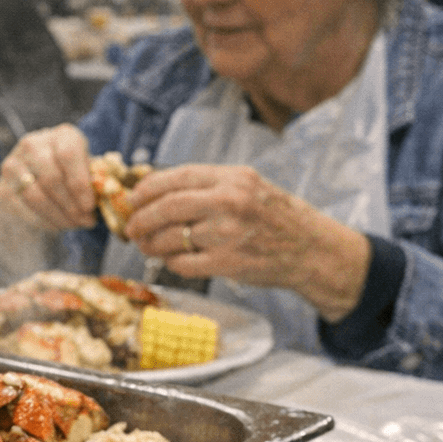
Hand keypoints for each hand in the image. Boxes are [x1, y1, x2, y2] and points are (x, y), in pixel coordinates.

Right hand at [0, 124, 100, 231]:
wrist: (36, 181)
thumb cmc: (72, 175)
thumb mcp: (88, 170)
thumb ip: (98, 178)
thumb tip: (108, 193)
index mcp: (61, 135)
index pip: (68, 154)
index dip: (80, 183)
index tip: (90, 206)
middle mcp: (33, 143)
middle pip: (51, 177)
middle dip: (71, 205)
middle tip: (85, 221)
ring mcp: (13, 165)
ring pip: (36, 196)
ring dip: (59, 216)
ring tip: (74, 224)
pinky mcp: (3, 188)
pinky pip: (24, 209)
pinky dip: (44, 221)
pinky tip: (58, 224)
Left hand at [121, 164, 369, 320]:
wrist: (311, 249)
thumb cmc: (273, 216)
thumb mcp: (247, 186)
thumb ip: (207, 185)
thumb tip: (154, 190)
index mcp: (232, 178)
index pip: (175, 178)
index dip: (146, 190)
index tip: (133, 199)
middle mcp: (230, 202)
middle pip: (167, 207)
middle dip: (141, 218)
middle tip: (131, 227)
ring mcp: (229, 234)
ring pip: (170, 238)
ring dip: (151, 244)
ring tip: (147, 245)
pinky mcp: (229, 263)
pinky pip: (183, 263)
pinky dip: (171, 263)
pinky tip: (173, 260)